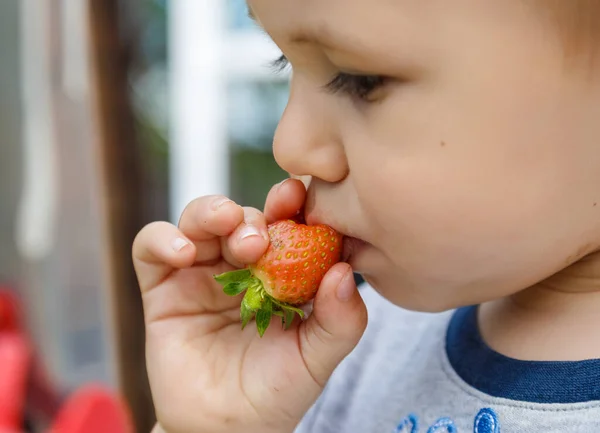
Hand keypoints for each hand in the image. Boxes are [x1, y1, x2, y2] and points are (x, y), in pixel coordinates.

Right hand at [133, 179, 366, 432]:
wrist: (226, 429)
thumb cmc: (276, 390)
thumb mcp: (316, 358)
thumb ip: (340, 321)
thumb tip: (345, 272)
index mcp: (280, 271)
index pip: (285, 223)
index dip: (290, 204)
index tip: (297, 196)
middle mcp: (240, 265)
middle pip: (240, 216)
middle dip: (249, 217)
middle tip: (258, 239)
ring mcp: (200, 272)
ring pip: (198, 218)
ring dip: (210, 213)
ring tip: (225, 230)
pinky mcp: (162, 287)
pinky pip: (151, 246)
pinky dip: (163, 238)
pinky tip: (182, 254)